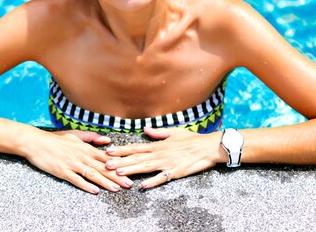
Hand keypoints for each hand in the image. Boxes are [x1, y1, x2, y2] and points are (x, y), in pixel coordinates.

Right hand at [22, 129, 132, 193]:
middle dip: (117, 176)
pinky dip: (86, 185)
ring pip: (92, 174)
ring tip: (116, 189)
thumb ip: (92, 137)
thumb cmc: (56, 139)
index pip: (105, 157)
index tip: (129, 169)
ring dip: (105, 182)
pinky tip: (95, 191)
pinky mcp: (63, 171)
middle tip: (129, 183)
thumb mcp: (75, 134)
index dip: (118, 164)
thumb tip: (108, 140)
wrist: (36, 142)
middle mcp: (81, 156)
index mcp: (85, 147)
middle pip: (102, 168)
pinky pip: (76, 180)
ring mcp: (72, 164)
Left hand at [104, 127, 224, 188]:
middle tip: (107, 164)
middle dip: (121, 161)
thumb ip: (158, 132)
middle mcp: (160, 154)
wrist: (209, 147)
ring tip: (119, 172)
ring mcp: (167, 163)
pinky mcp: (175, 172)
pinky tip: (143, 186)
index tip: (109, 151)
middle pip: (137, 158)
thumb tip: (145, 129)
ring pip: (145, 167)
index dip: (122, 149)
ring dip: (131, 170)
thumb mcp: (174, 132)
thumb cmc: (192, 139)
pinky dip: (152, 182)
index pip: (136, 147)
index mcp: (158, 145)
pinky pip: (162, 178)